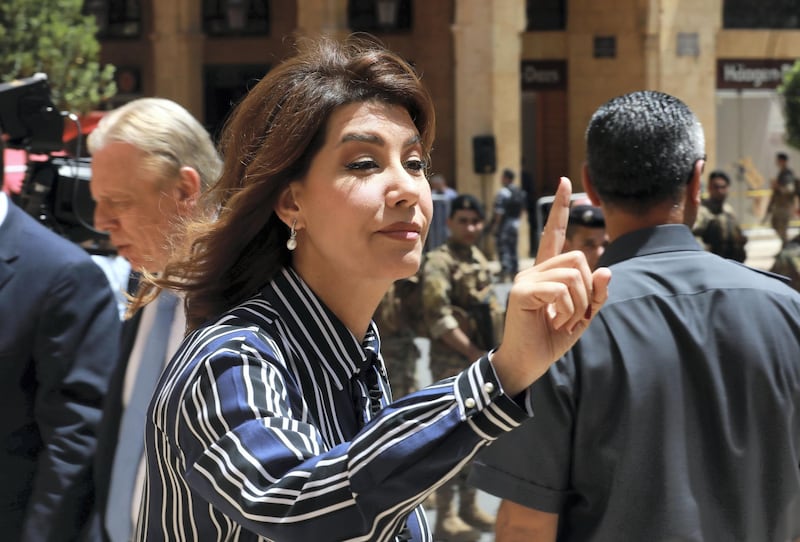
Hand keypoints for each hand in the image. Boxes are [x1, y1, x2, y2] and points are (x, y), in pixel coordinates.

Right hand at [491, 177, 610, 396]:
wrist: (528, 363)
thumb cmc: (552, 339)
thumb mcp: (583, 316)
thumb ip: (596, 294)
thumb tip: (605, 270)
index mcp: (547, 273)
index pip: (555, 234)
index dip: (560, 208)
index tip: (565, 181)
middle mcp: (534, 271)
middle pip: (578, 258)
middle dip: (588, 290)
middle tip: (576, 315)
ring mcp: (525, 279)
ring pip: (573, 274)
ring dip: (579, 303)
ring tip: (565, 322)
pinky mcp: (521, 292)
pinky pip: (561, 289)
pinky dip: (568, 309)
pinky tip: (556, 323)